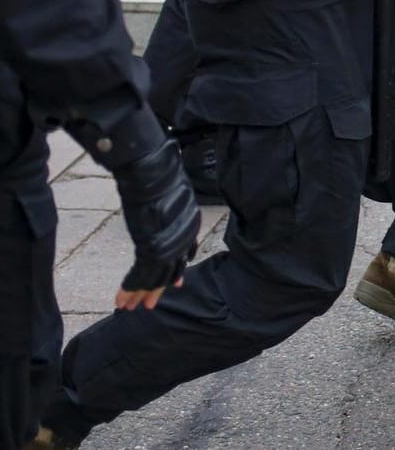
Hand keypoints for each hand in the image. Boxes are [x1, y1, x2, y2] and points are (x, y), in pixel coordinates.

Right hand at [66, 110, 200, 310]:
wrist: (152, 171)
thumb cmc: (160, 176)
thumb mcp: (175, 195)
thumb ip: (172, 212)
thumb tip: (168, 217)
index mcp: (190, 225)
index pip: (184, 255)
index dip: (177, 272)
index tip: (175, 284)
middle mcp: (182, 238)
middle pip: (170, 271)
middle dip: (156, 290)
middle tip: (146, 306)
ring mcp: (167, 244)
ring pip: (153, 278)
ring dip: (138, 294)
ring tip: (126, 307)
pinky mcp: (150, 247)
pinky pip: (139, 275)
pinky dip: (129, 288)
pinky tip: (120, 297)